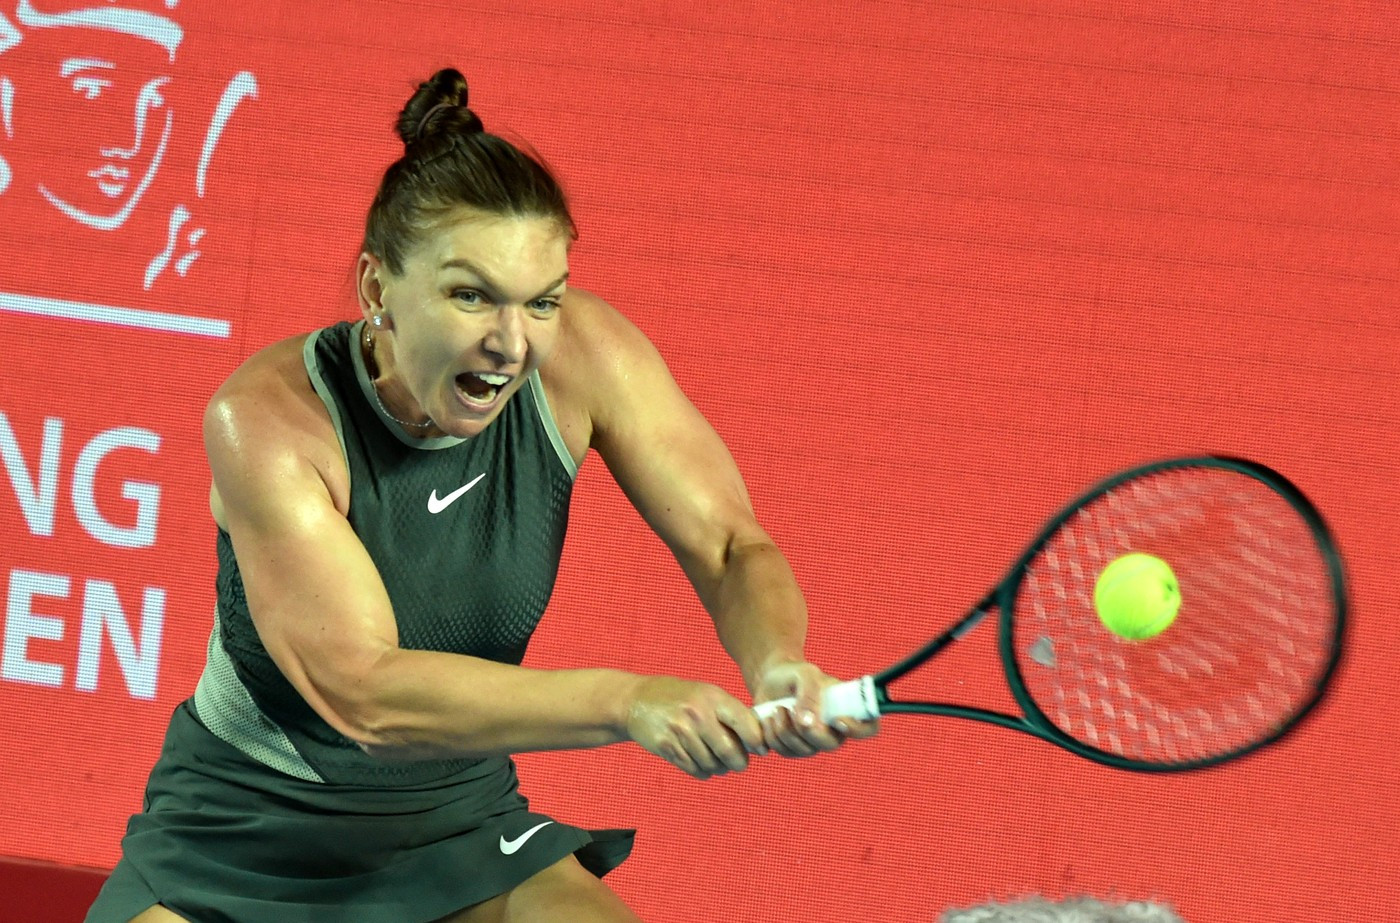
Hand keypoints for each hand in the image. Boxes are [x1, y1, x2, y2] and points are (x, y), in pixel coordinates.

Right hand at [626, 676, 766, 778]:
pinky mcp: (667, 747)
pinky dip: (703, 771)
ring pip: (712, 764)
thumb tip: (758, 738)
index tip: (760, 749)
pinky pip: (695, 769)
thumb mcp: (706, 693)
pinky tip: (702, 763)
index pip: (745, 723)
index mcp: (712, 698)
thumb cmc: (680, 697)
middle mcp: (697, 714)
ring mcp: (681, 732)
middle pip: (730, 751)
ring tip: (718, 761)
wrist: (637, 701)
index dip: (757, 741)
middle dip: (739, 762)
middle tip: (740, 763)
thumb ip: (730, 712)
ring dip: (719, 768)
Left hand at [752, 659, 878, 757]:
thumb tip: (808, 721)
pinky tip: (770, 717)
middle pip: (831, 745)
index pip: (868, 727)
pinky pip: (785, 752)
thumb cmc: (795, 674)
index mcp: (847, 709)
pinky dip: (773, 735)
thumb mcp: (804, 673)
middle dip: (809, 731)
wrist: (770, 680)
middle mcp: (833, 730)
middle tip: (790, 709)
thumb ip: (810, 693)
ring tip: (778, 708)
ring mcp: (813, 742)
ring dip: (785, 730)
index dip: (858, 729)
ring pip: (804, 750)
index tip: (838, 719)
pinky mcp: (792, 748)